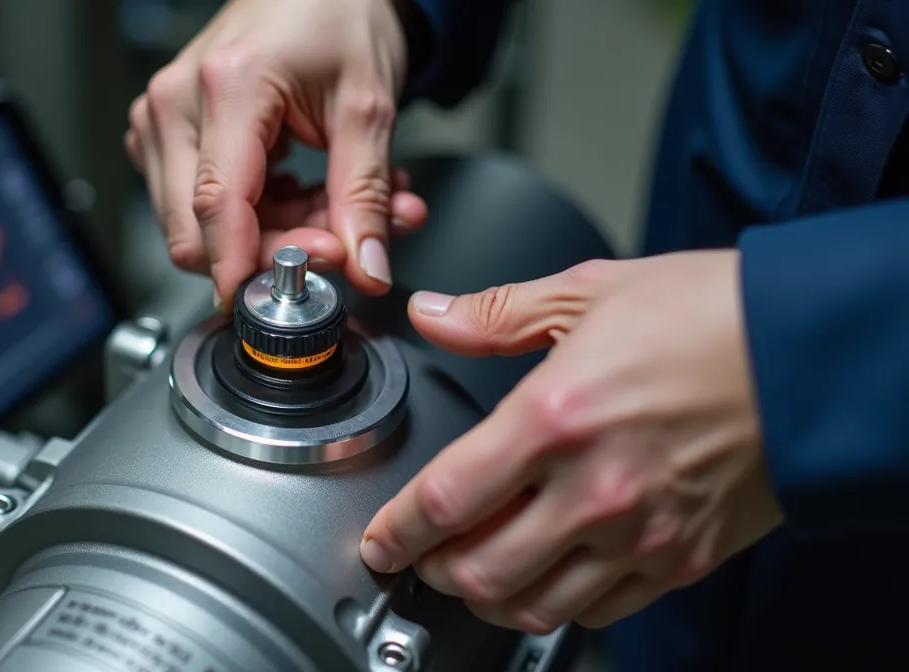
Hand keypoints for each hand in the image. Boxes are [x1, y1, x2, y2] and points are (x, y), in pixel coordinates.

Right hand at [125, 0, 428, 309]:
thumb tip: (364, 269)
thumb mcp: (368, 107)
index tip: (283, 298)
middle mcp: (176, 102)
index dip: (248, 264)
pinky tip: (300, 191)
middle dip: (270, 251)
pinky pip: (198, 202)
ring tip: (332, 205)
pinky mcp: (166, 130)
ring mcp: (163, 117)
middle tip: (338, 242)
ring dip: (272, 232)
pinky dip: (257, 214)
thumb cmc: (339, 14)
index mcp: (225, 86)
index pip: (216, 206)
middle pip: (196, 228)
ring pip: (198, 224)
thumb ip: (364, 197)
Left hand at [359, 251, 783, 633]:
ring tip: (477, 569)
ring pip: (535, 605)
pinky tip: (547, 576)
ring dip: (490, 597)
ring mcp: (640, 534)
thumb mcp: (589, 293)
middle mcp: (593, 489)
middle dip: (435, 572)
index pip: (446, 499)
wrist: (815, 351)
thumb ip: (496, 314)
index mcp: (555, 418)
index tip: (380, 540)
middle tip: (423, 555)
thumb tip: (436, 316)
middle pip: (480, 572)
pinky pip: (599, 610)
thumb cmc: (712, 316)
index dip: (397, 531)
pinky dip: (557, 603)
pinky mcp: (680, 558)